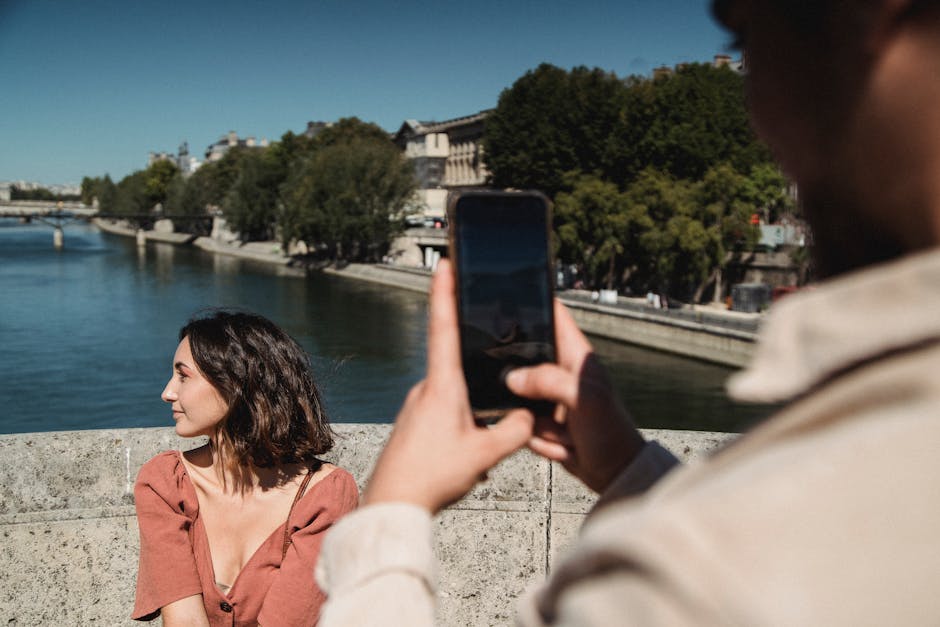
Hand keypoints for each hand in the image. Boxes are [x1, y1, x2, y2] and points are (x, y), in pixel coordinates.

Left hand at [364, 259, 533, 512]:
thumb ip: (514, 431)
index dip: (446, 293)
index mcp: (443, 386)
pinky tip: (461, 463)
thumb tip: (528, 416)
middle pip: (458, 371)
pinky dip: (457, 435)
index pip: (444, 328)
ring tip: (475, 457)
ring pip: (454, 401)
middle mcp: (425, 390)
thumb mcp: (484, 455)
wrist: (390, 505)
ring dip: (470, 421)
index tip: (445, 263)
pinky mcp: (410, 425)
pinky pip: (442, 419)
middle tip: (487, 418)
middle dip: (479, 386)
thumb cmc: (432, 476)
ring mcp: (414, 407)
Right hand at [504, 301, 644, 492]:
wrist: (614, 474)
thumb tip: (512, 378)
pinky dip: (532, 434)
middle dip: (516, 368)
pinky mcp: (541, 421)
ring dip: (527, 412)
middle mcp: (559, 372)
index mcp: (576, 356)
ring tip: (559, 429)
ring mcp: (548, 397)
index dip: (535, 301)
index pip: (554, 316)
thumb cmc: (611, 432)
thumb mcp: (585, 399)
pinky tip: (559, 443)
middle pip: (524, 353)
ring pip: (515, 390)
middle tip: (520, 382)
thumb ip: (549, 381)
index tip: (509, 290)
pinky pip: (519, 421)